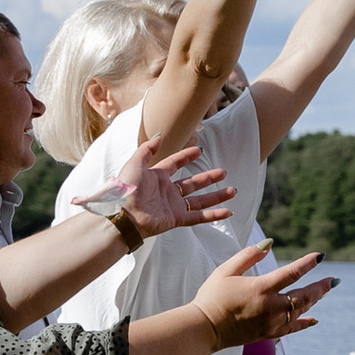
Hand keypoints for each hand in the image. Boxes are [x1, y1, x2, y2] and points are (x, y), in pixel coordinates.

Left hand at [116, 143, 237, 237]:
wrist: (122, 214)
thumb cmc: (125, 188)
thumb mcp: (135, 163)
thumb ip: (147, 149)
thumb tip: (160, 136)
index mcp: (156, 176)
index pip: (175, 164)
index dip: (186, 156)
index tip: (199, 151)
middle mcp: (167, 191)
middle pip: (192, 183)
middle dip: (208, 178)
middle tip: (223, 172)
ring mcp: (173, 205)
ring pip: (200, 200)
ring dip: (216, 195)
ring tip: (232, 190)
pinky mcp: (176, 218)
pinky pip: (199, 216)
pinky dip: (214, 215)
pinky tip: (228, 211)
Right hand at [193, 241, 328, 346]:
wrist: (204, 328)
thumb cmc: (212, 296)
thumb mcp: (226, 270)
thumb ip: (249, 256)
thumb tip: (269, 244)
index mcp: (261, 288)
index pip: (292, 273)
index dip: (308, 263)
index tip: (320, 256)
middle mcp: (271, 307)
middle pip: (304, 295)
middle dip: (321, 287)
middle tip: (334, 280)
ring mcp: (271, 322)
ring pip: (300, 311)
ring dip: (314, 300)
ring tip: (324, 291)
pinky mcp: (267, 334)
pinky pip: (292, 329)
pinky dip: (304, 324)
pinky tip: (314, 320)